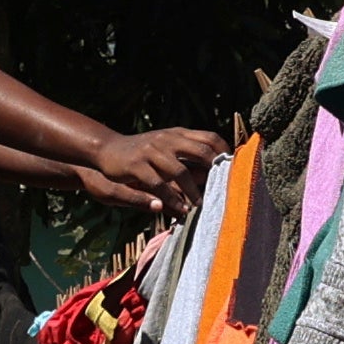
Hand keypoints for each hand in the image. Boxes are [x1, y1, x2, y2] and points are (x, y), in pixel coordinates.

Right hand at [76, 126, 218, 216]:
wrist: (108, 149)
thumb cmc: (143, 151)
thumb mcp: (166, 145)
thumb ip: (186, 152)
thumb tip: (215, 166)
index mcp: (177, 133)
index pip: (209, 137)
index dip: (224, 152)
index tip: (234, 169)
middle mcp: (167, 139)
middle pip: (200, 152)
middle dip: (214, 173)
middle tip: (223, 190)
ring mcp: (151, 151)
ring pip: (179, 171)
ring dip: (193, 191)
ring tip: (200, 205)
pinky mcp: (136, 165)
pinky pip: (158, 184)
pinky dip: (171, 199)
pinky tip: (178, 209)